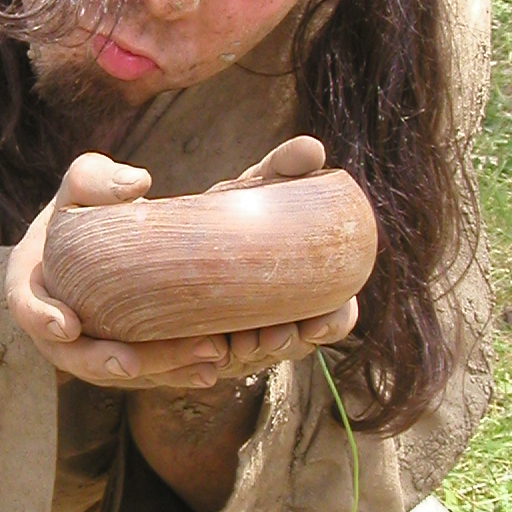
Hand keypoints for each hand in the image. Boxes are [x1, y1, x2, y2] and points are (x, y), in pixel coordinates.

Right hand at [6, 153, 232, 389]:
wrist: (94, 242)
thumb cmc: (79, 210)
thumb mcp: (76, 187)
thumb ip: (94, 179)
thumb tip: (138, 183)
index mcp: (32, 285)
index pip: (26, 307)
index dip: (42, 319)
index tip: (68, 326)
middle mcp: (55, 329)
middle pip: (75, 356)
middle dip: (106, 361)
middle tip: (135, 362)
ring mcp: (88, 348)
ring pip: (116, 371)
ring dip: (157, 371)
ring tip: (200, 360)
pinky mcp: (121, 356)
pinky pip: (145, 373)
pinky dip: (176, 374)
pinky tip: (210, 371)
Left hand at [210, 135, 358, 369]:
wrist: (177, 224)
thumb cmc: (234, 207)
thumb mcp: (258, 185)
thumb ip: (285, 166)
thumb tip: (312, 150)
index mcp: (306, 288)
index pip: (334, 316)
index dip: (333, 324)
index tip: (320, 322)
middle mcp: (280, 316)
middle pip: (296, 345)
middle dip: (289, 345)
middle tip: (272, 336)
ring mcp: (244, 332)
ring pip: (254, 359)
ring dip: (250, 354)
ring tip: (239, 342)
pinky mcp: (207, 340)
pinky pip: (212, 361)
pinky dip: (212, 357)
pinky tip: (209, 348)